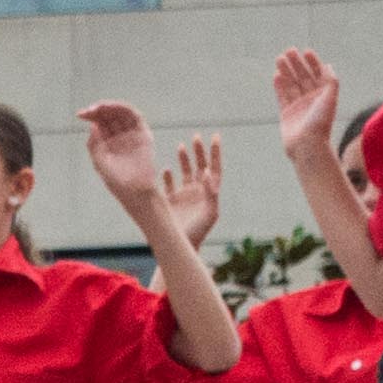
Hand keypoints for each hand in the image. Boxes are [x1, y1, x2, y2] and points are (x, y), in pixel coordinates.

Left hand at [74, 98, 159, 208]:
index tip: (81, 114)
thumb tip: (93, 126)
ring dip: (111, 106)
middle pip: (110, 116)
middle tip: (90, 110)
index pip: (100, 123)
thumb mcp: (100, 163)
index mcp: (108, 143)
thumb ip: (94, 145)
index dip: (91, 116)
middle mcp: (120, 137)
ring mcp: (132, 135)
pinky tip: (113, 108)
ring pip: (121, 113)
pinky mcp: (144, 135)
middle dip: (99, 110)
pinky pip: (135, 116)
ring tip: (100, 107)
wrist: (136, 192)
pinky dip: (124, 108)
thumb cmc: (118, 182)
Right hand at [147, 133, 223, 249]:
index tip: (215, 137)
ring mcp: (183, 195)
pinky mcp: (170, 201)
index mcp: (208, 192)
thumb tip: (209, 171)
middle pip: (200, 166)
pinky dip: (167, 176)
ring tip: (181, 146)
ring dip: (184, 159)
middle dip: (199, 151)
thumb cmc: (199, 232)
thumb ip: (211, 192)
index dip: (215, 153)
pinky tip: (167, 170)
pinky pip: (169, 184)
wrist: (180, 246)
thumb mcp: (210, 213)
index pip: (214, 168)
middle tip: (196, 137)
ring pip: (185, 172)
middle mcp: (197, 191)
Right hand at [272, 47, 342, 169]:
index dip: (313, 62)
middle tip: (289, 51)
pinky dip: (279, 86)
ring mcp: (298, 106)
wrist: (308, 146)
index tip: (306, 51)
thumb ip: (331, 80)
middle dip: (296, 64)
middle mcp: (311, 100)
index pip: (318, 74)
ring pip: (291, 84)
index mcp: (324, 96)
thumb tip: (328, 65)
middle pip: (303, 77)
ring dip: (286, 71)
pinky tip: (276, 75)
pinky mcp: (287, 114)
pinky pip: (282, 96)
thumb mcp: (330, 98)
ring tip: (279, 58)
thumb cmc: (320, 123)